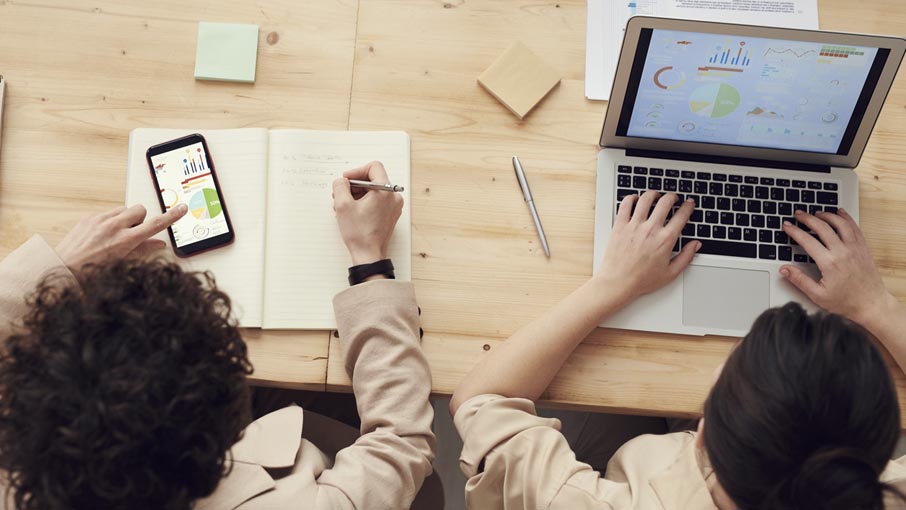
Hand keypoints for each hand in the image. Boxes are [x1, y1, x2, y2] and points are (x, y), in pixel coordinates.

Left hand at [55, 204, 187, 270]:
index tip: (181, 208)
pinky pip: (108, 212)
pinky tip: (103, 235)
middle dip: (141, 219)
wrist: (64, 268)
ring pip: (124, 209)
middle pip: (140, 210)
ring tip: (117, 235)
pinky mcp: (89, 216)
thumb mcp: (122, 263)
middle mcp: (113, 226)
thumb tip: (159, 244)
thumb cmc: (92, 271)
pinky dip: (110, 220)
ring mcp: (100, 219)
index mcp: (125, 240)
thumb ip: (143, 250)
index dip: (171, 216)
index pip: (155, 224)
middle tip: (134, 233)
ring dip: (126, 219)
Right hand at [332, 161, 403, 265]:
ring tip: (343, 206)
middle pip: (373, 179)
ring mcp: (393, 206)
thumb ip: (340, 186)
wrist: (369, 255)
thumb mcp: (343, 205)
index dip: (356, 171)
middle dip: (354, 185)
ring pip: (374, 191)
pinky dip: (364, 202)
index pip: (373, 167)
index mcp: (385, 191)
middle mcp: (393, 197)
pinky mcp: (390, 214)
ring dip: (357, 195)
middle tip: (341, 194)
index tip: (346, 180)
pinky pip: (377, 201)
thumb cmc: (359, 234)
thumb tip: (341, 181)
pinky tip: (352, 212)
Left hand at [595, 191, 699, 302]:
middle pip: (665, 201)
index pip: (682, 215)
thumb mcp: (670, 273)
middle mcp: (651, 229)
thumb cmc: (642, 280)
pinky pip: (625, 204)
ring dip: (653, 194)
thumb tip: (696, 245)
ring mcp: (634, 226)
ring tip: (655, 195)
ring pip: (646, 199)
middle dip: (673, 196)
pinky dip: (631, 198)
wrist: (618, 283)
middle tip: (673, 198)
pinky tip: (635, 199)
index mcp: (665, 240)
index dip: (688, 206)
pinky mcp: (619, 226)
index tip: (689, 203)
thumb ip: (686, 257)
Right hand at [780, 208, 894, 326]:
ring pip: (840, 223)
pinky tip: (840, 213)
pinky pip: (854, 228)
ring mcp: (855, 248)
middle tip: (798, 214)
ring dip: (827, 215)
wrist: (871, 304)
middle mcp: (843, 252)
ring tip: (816, 213)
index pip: (807, 241)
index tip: (787, 226)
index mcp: (829, 263)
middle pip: (822, 227)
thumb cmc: (846, 302)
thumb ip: (799, 280)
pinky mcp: (863, 248)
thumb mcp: (818, 295)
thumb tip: (784, 269)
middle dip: (807, 218)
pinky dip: (846, 218)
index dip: (794, 231)